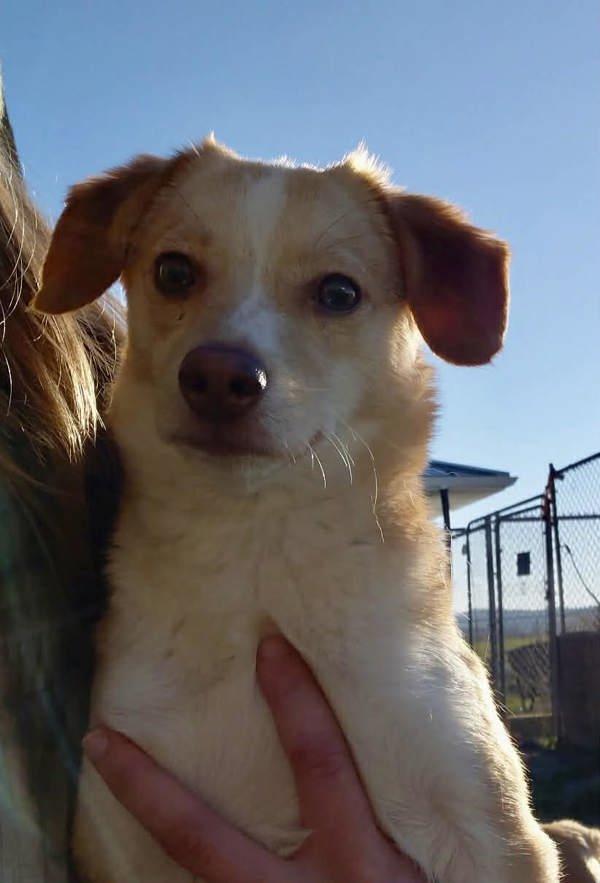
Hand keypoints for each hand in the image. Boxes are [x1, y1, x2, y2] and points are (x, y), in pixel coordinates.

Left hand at [83, 636, 424, 881]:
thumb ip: (406, 808)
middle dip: (147, 789)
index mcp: (357, 863)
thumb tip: (394, 737)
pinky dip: (188, 859)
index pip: (319, 765)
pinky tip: (168, 822)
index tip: (268, 646)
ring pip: (192, 873)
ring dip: (150, 828)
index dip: (295, 702)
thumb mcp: (430, 862)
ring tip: (111, 773)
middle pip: (201, 838)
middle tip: (98, 742)